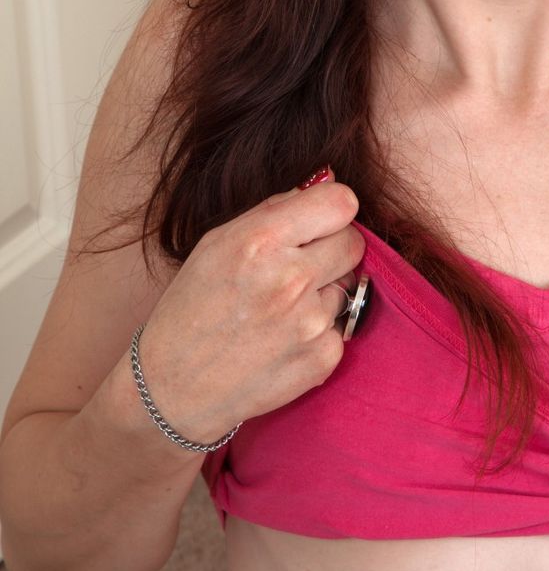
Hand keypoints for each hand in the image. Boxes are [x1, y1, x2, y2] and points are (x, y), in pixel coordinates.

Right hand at [136, 168, 364, 441]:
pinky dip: (320, 331)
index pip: (342, 203)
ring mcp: (310, 324)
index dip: (332, 211)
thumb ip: (275, 210)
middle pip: (354, 243)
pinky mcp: (323, 359)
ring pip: (348, 286)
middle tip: (298, 267)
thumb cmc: (193, 306)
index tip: (319, 222)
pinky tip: (285, 338)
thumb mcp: (217, 242)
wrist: (172, 387)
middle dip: (332, 249)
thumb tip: (325, 184)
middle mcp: (290, 280)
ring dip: (323, 292)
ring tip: (281, 309)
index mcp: (261, 241)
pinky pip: (342, 327)